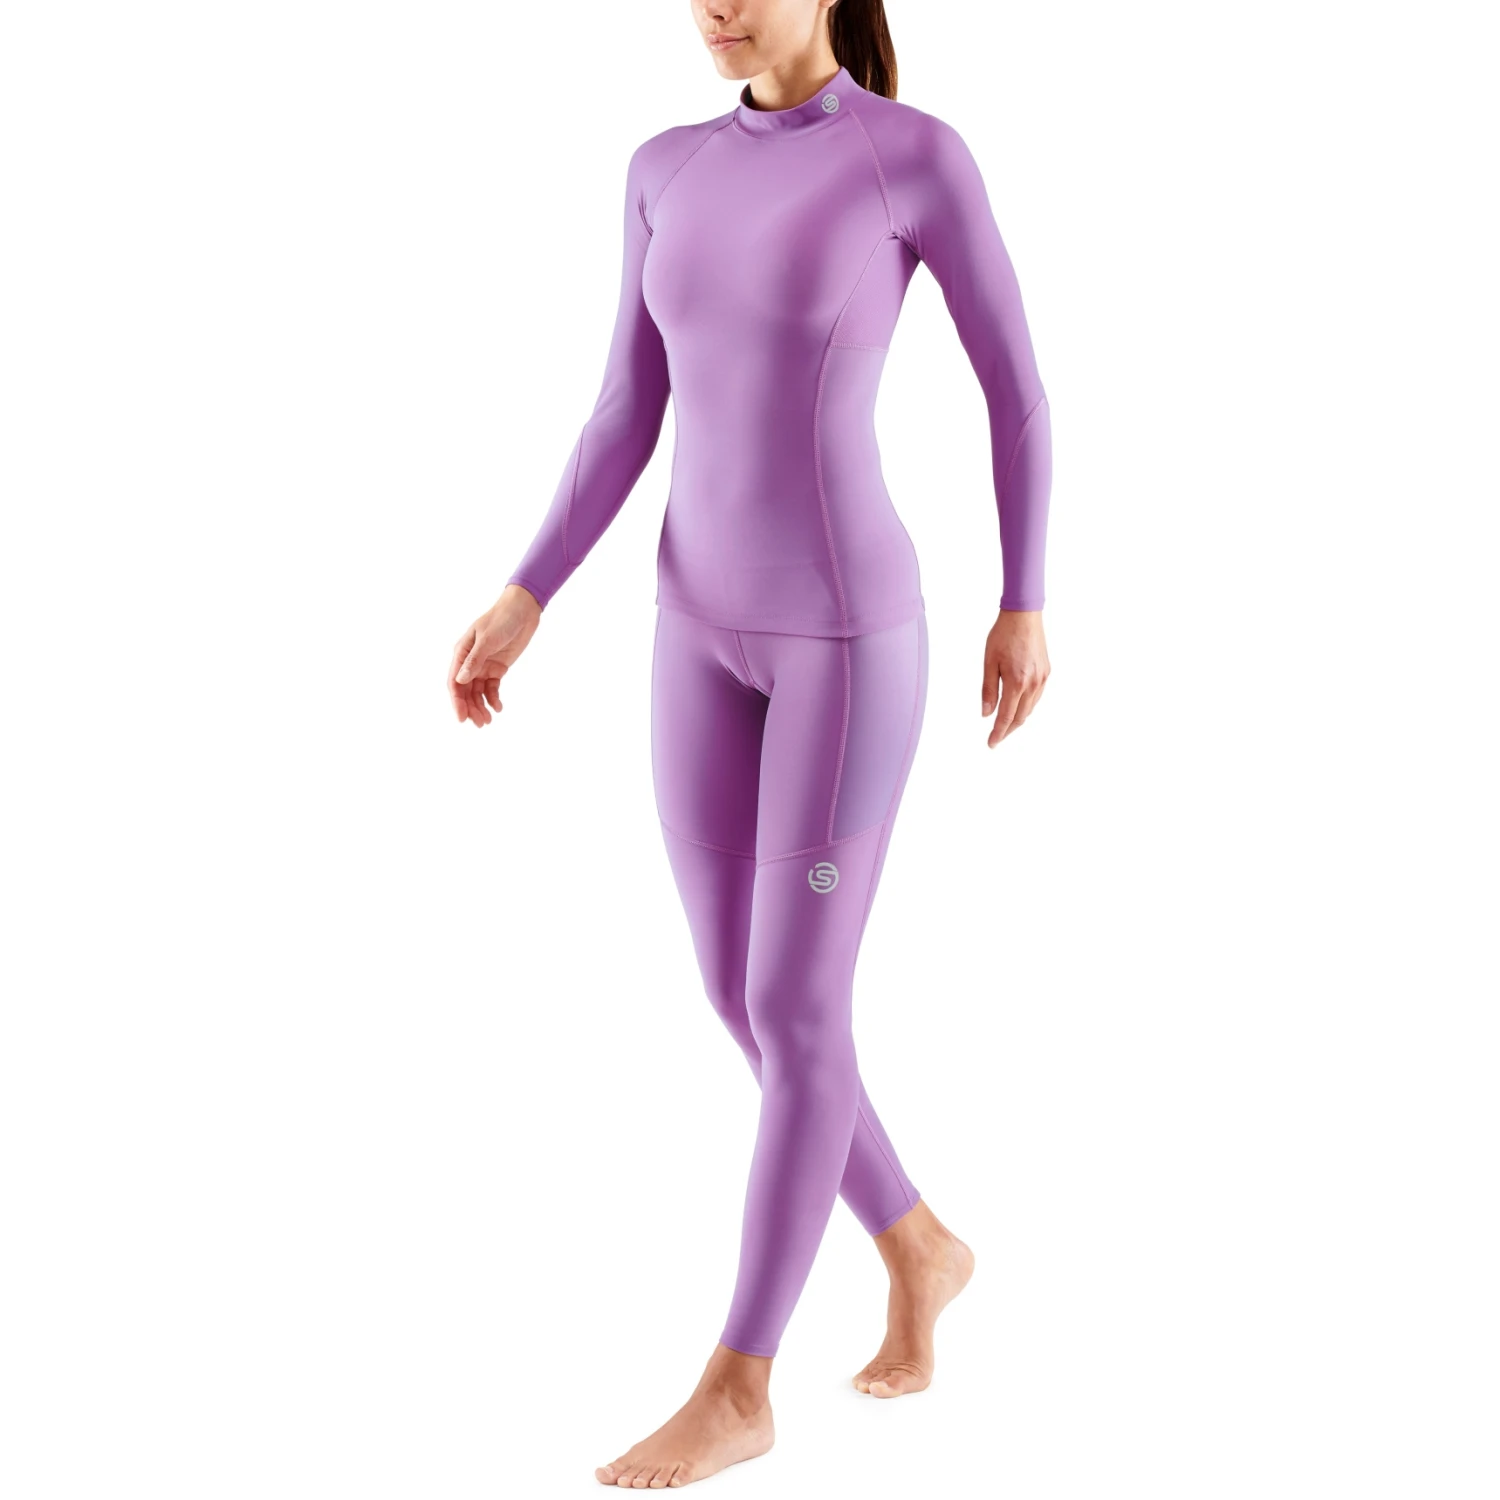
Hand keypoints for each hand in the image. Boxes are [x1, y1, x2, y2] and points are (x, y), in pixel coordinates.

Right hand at [449, 584, 542, 726]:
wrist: (522, 610)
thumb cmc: (501, 619)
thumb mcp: (487, 639)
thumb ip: (474, 660)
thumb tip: (460, 680)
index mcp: (461, 653)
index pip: (454, 681)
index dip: (456, 701)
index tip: (461, 718)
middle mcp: (470, 661)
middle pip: (465, 690)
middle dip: (470, 708)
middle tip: (479, 724)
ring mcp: (483, 665)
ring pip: (478, 692)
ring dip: (481, 706)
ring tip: (487, 721)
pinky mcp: (497, 668)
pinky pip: (492, 687)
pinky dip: (493, 699)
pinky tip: (498, 708)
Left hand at [982, 608, 1049, 746]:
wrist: (1024, 615)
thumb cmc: (1003, 635)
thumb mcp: (989, 662)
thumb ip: (988, 690)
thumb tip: (986, 713)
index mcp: (1016, 682)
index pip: (1006, 716)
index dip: (998, 732)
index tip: (991, 743)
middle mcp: (1033, 683)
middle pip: (1021, 717)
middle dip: (1008, 730)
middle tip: (996, 737)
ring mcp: (1042, 678)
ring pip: (1030, 708)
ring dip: (1018, 719)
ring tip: (1006, 725)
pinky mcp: (1047, 672)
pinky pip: (1037, 697)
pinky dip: (1027, 706)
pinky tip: (1019, 706)